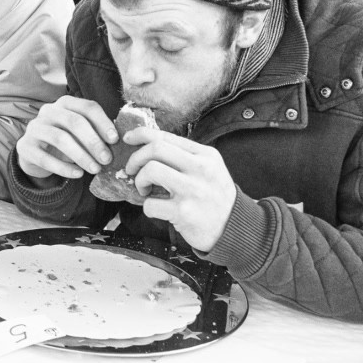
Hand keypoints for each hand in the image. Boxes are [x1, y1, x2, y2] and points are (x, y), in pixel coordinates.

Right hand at [14, 95, 117, 179]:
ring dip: (81, 155)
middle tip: (107, 159)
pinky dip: (64, 168)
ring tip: (95, 169)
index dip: (103, 122)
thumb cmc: (65, 140)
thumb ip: (95, 132)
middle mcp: (47, 111)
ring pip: (60, 138)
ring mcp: (34, 128)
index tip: (115, 140)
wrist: (34, 153)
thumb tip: (116, 142)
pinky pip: (45, 158)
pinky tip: (78, 174)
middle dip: (93, 141)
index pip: (87, 107)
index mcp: (65, 103)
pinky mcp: (25, 146)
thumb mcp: (79, 133)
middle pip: (74, 122)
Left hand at [124, 127, 237, 251]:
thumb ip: (184, 157)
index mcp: (205, 155)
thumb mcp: (209, 169)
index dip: (141, 134)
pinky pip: (150, 204)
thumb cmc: (215, 197)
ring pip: (151, 170)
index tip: (128, 138)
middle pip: (156, 148)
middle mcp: (201, 168)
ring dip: (139, 180)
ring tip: (144, 190)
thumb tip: (148, 147)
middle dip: (135, 158)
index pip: (166, 136)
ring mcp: (193, 190)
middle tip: (132, 170)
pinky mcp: (184, 212)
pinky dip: (147, 207)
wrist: (235, 229)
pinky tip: (156, 209)